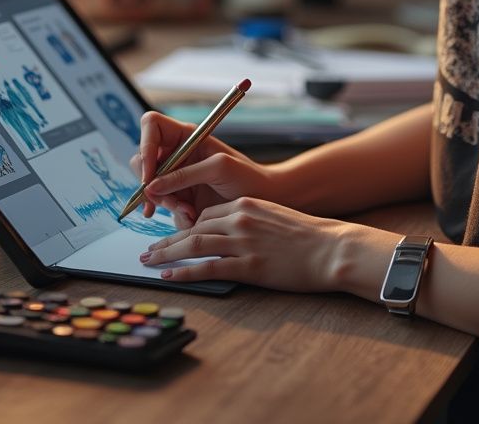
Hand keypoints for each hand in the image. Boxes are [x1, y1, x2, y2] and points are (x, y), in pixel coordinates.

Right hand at [129, 111, 274, 227]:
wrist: (263, 200)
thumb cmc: (247, 177)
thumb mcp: (218, 169)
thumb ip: (184, 175)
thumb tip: (151, 186)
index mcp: (186, 135)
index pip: (151, 125)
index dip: (145, 145)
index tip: (149, 175)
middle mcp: (177, 153)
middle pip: (142, 159)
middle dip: (151, 184)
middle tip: (169, 202)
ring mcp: (176, 176)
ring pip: (150, 187)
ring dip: (165, 203)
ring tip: (190, 213)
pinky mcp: (179, 197)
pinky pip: (162, 206)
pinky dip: (173, 215)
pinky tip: (190, 218)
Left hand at [139, 196, 380, 291]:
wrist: (331, 248)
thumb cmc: (306, 235)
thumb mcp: (273, 216)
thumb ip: (249, 219)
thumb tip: (227, 232)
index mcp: (246, 204)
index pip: (205, 215)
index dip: (185, 228)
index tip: (171, 238)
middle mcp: (240, 218)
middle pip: (194, 227)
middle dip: (167, 240)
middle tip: (147, 250)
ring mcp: (243, 242)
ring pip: (194, 245)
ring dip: (167, 254)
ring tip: (149, 261)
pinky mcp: (249, 265)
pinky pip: (209, 267)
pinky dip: (185, 271)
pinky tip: (169, 275)